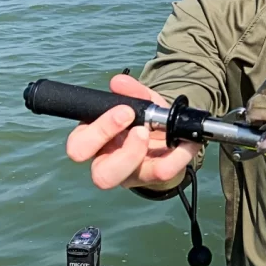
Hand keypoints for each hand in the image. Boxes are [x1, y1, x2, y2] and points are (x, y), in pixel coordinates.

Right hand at [65, 74, 201, 190]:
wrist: (168, 136)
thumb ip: (131, 91)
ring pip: (130, 182)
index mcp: (95, 142)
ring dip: (139, 155)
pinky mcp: (153, 177)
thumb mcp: (140, 102)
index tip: (125, 111)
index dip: (100, 130)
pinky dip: (178, 154)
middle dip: (123, 151)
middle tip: (140, 129)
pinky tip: (186, 140)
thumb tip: (118, 82)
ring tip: (153, 134)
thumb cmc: (144, 120)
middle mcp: (109, 164)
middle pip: (101, 175)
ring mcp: (130, 175)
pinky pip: (162, 173)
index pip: (79, 147)